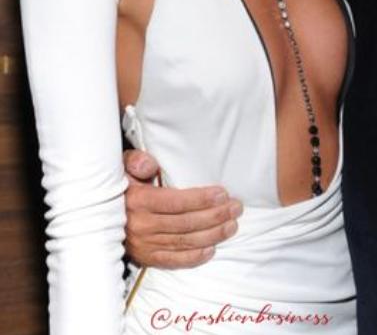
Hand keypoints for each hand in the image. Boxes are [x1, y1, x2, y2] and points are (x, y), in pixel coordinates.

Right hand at [124, 149, 241, 268]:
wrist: (94, 214)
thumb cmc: (118, 185)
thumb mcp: (121, 167)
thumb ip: (136, 161)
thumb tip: (149, 165)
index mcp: (139, 201)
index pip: (177, 202)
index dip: (202, 199)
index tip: (223, 194)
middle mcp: (141, 226)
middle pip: (185, 223)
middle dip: (215, 216)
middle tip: (236, 208)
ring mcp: (143, 245)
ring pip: (183, 242)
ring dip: (211, 235)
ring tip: (232, 225)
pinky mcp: (145, 257)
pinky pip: (172, 260)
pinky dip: (193, 257)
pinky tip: (211, 250)